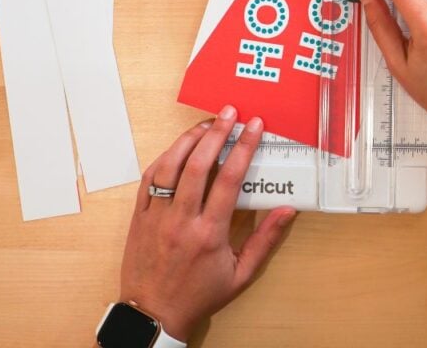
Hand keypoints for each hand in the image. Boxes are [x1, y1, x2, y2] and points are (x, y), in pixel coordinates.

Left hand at [118, 107, 296, 340]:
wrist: (153, 314)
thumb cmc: (199, 295)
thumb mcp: (241, 275)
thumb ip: (265, 240)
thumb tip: (288, 210)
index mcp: (210, 234)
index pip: (229, 179)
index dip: (243, 147)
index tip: (254, 126)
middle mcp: (181, 220)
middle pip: (198, 164)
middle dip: (216, 132)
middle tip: (229, 112)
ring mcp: (156, 217)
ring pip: (169, 167)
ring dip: (188, 140)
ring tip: (205, 124)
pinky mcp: (139, 218)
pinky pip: (149, 180)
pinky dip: (164, 158)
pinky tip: (178, 148)